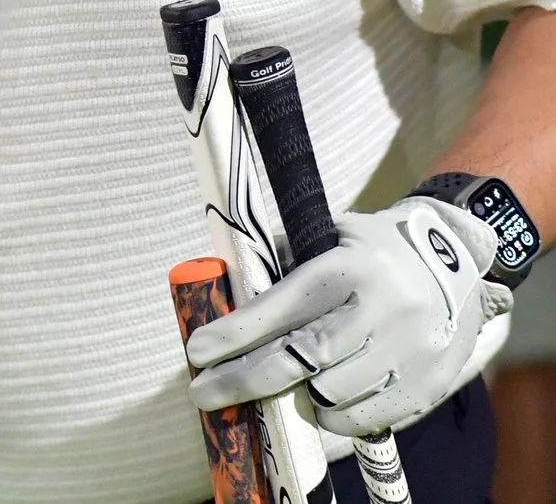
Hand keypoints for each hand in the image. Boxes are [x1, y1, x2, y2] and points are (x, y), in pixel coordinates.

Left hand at [186, 196, 509, 437]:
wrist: (459, 262)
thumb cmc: (373, 249)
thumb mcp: (327, 237)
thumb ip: (281, 265)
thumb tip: (225, 300)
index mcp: (348, 268)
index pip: (281, 307)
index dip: (235, 334)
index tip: (197, 352)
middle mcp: (381, 311)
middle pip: (300, 360)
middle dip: (243, 380)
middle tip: (202, 393)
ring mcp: (409, 352)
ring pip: (330, 395)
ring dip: (296, 397)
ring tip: (281, 384)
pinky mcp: (427, 385)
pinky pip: (365, 418)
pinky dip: (334, 417)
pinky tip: (321, 401)